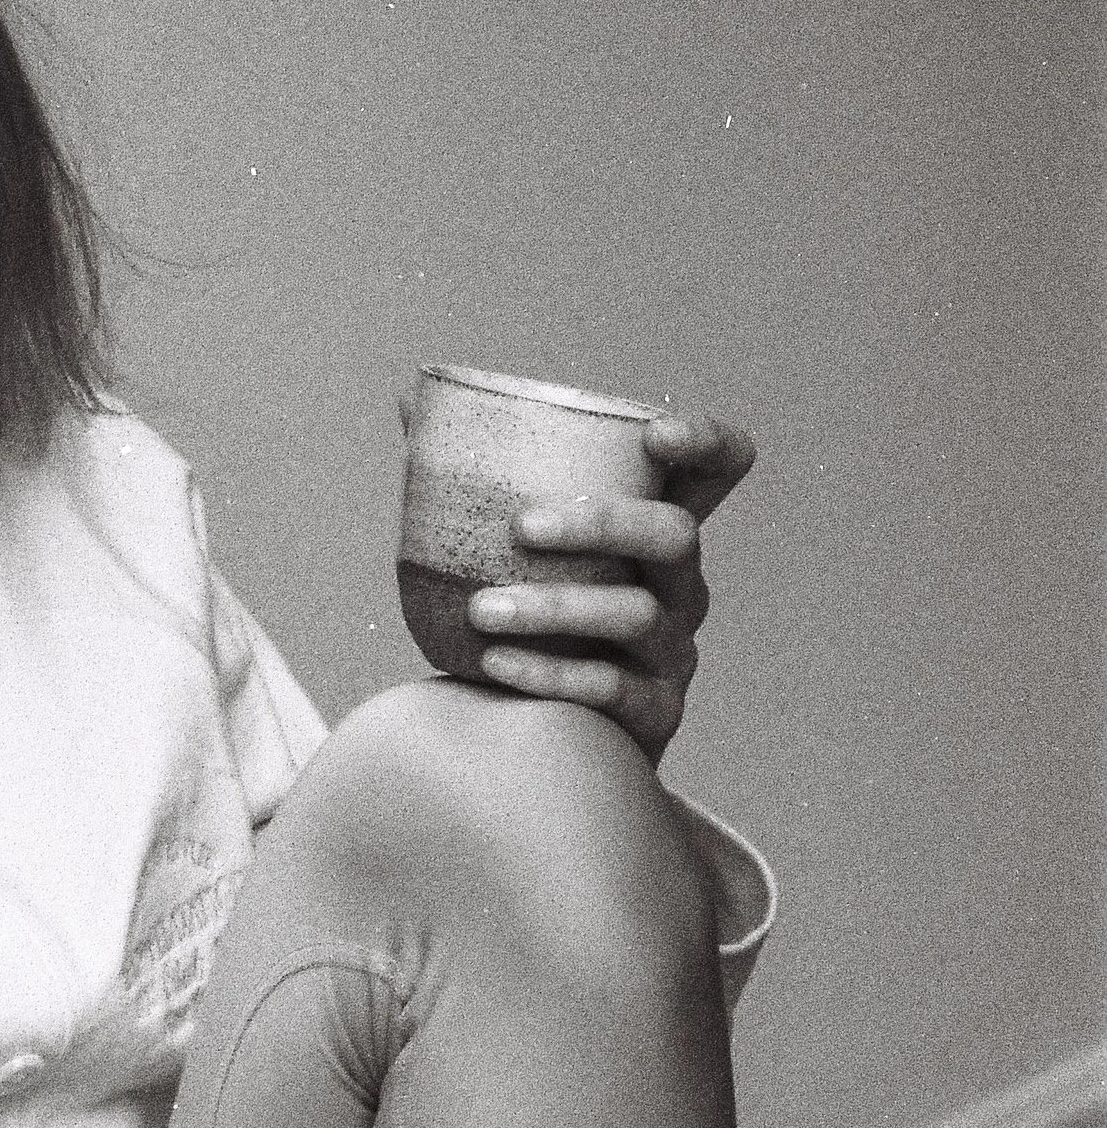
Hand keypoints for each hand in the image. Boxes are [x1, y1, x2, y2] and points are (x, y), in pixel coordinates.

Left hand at [463, 412, 755, 765]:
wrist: (530, 729)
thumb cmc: (527, 615)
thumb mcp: (513, 548)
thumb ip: (473, 476)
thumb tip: (408, 399)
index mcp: (654, 531)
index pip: (719, 471)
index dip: (707, 443)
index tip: (655, 433)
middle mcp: (680, 585)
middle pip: (676, 535)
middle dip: (603, 522)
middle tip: (521, 526)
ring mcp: (673, 651)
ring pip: (634, 614)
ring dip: (555, 606)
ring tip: (482, 609)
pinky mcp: (654, 712)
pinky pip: (611, 688)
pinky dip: (550, 672)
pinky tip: (494, 662)